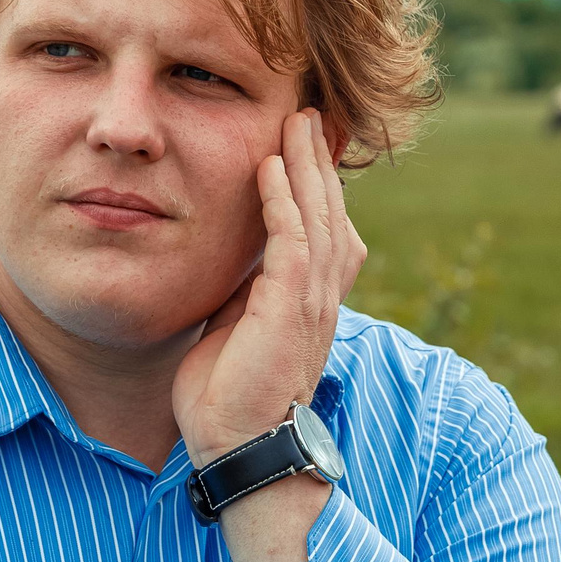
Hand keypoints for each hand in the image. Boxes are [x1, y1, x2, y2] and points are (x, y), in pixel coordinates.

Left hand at [173, 111, 366, 465]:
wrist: (239, 446)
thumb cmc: (229, 397)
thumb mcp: (235, 326)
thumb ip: (241, 288)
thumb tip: (230, 255)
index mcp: (310, 301)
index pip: (323, 230)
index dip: (317, 186)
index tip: (305, 144)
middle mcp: (321, 297)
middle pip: (330, 213)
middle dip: (320, 163)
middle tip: (311, 115)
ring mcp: (311, 303)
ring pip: (319, 218)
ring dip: (308, 167)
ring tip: (299, 122)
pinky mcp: (291, 310)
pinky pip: (293, 241)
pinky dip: (285, 200)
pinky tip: (272, 166)